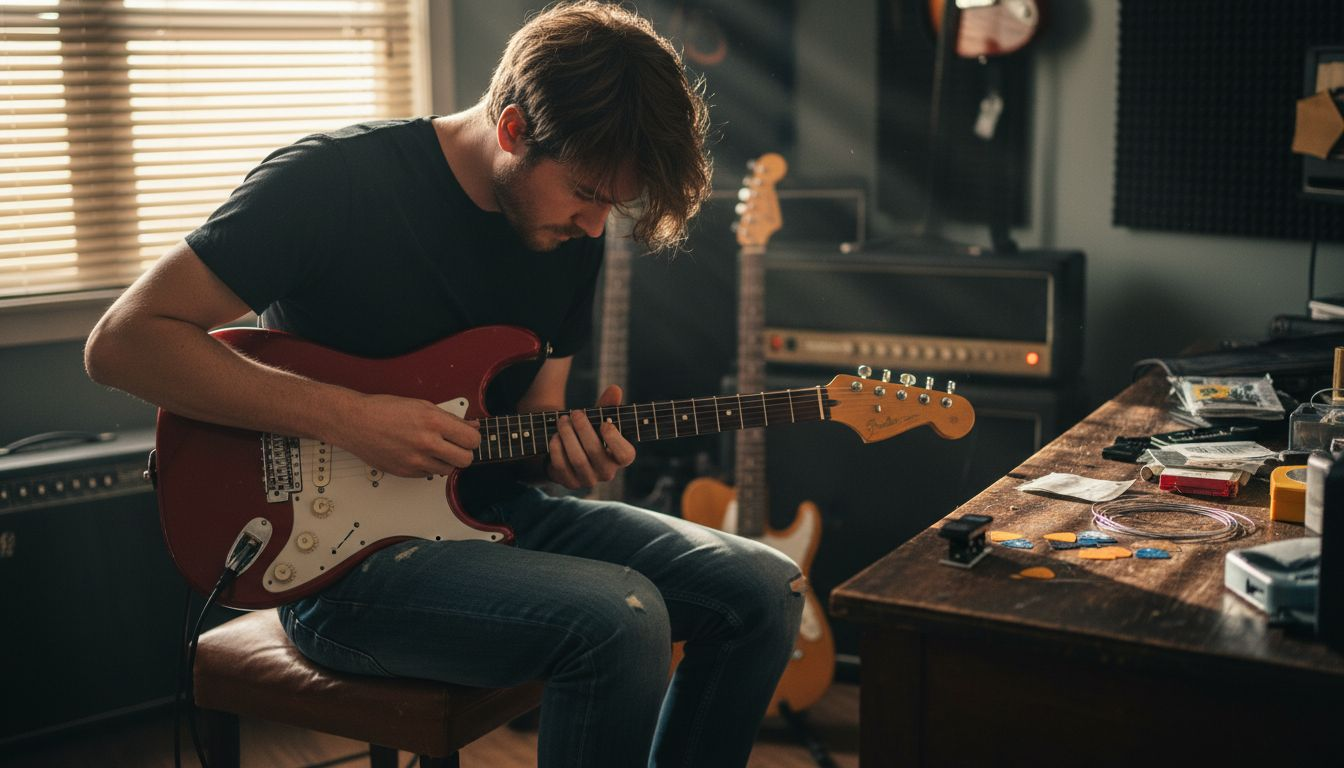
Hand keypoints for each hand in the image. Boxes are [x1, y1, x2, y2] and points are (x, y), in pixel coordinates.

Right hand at [334, 393, 480, 477]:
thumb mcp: (422, 406)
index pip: (472, 440)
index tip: (470, 438)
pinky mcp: (406, 472)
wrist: (355, 422)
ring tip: (435, 449)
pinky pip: (429, 475)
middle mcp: (426, 443)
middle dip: (464, 453)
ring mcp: (416, 460)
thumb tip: (471, 426)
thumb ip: (450, 418)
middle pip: (465, 460)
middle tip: (457, 446)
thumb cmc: (384, 410)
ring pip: (448, 470)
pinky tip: (419, 454)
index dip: (474, 439)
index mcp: (433, 422)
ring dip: (446, 461)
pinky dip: (428, 467)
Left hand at [546, 385, 635, 489]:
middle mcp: (607, 472)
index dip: (615, 440)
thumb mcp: (599, 419)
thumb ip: (608, 406)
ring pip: (577, 459)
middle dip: (583, 429)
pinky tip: (556, 436)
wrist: (569, 451)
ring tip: (562, 421)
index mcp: (620, 458)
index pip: (626, 455)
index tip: (604, 423)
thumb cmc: (591, 433)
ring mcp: (588, 480)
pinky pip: (562, 466)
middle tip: (575, 413)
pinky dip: (557, 449)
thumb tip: (615, 389)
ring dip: (568, 436)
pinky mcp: (570, 482)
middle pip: (595, 452)